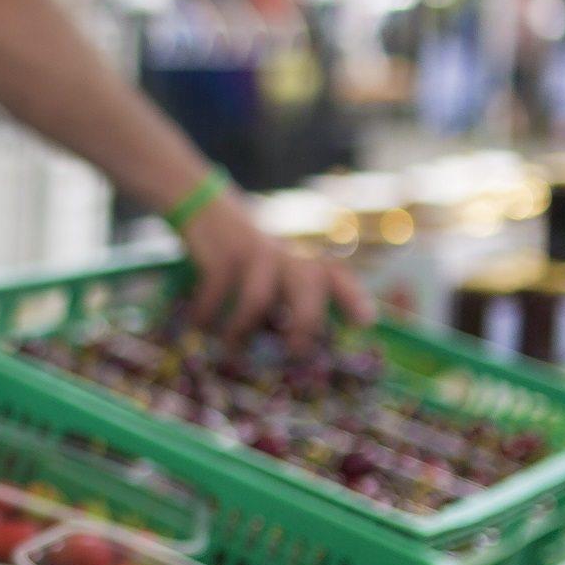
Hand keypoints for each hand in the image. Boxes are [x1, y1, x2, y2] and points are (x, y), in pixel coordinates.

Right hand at [179, 193, 375, 345]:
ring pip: (258, 299)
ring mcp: (255, 254)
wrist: (207, 210)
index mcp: (303, 261)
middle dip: (305, 322)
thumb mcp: (278, 269)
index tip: (364, 324)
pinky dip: (208, 315)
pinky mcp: (222, 256)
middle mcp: (286, 256)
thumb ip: (294, 299)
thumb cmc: (248, 256)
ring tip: (231, 349)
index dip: (353, 299)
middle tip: (295, 354)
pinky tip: (200, 326)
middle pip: (307, 285)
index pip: (335, 276)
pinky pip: (218, 293)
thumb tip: (301, 349)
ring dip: (243, 330)